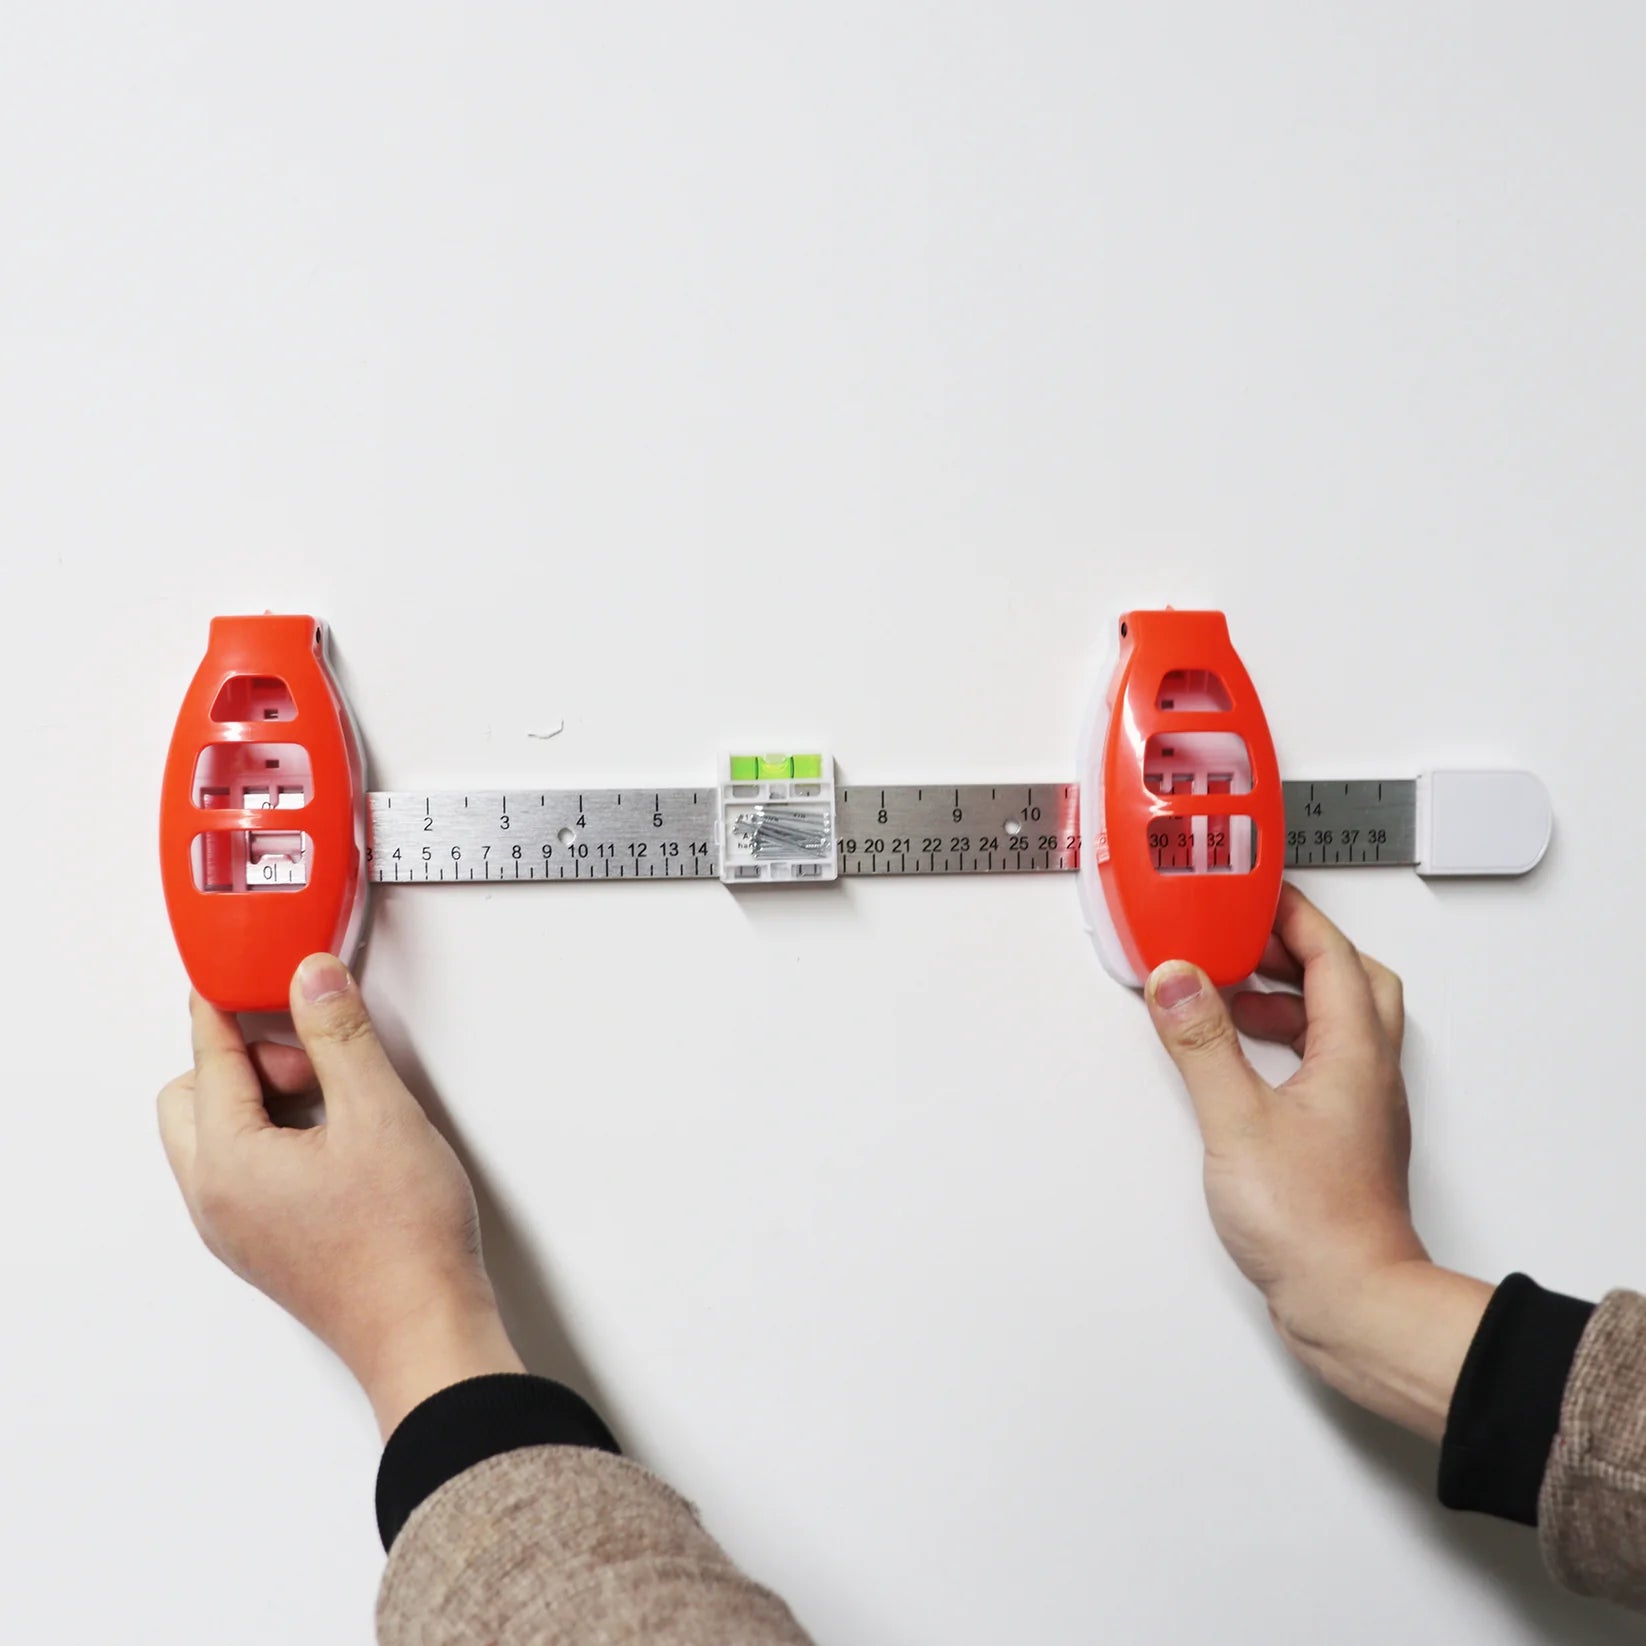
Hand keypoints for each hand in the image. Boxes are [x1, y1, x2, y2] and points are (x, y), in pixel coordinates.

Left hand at [158, 955, 523, 1437]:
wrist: (425, 1331)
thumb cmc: (404, 1243)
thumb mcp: (380, 1113)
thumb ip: (339, 1036)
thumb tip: (311, 982)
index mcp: (227, 1163)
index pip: (209, 1058)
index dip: (229, 1005)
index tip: (245, 973)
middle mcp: (215, 1199)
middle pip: (195, 1097)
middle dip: (247, 1060)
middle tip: (314, 1055)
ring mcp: (237, 1228)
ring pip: (218, 1136)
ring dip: (262, 1101)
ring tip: (337, 1099)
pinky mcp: (266, 1244)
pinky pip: (244, 1170)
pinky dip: (275, 1138)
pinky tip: (338, 1139)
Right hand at [1145, 884, 1490, 1439]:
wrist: (1354, 1303)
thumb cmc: (1313, 1226)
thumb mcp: (1236, 1121)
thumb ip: (1201, 1044)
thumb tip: (1177, 979)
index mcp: (1353, 1053)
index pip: (1331, 953)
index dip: (1291, 914)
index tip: (1250, 891)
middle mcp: (1368, 1075)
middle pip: (1349, 981)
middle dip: (1295, 950)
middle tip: (1243, 938)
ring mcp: (1361, 1109)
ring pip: (1338, 1024)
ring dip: (1286, 998)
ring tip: (1229, 999)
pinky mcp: (1345, 1141)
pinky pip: (1322, 1064)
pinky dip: (1284, 1044)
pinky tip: (1245, 1064)